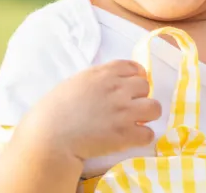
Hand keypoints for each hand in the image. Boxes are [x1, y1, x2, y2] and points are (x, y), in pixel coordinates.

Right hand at [21, 60, 161, 161]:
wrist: (50, 136)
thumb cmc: (54, 109)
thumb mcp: (75, 82)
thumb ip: (96, 79)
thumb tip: (111, 84)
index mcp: (103, 74)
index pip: (133, 67)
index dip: (135, 77)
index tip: (131, 87)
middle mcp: (117, 89)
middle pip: (145, 86)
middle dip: (139, 97)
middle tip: (128, 107)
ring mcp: (123, 111)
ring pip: (155, 108)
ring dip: (146, 116)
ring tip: (135, 122)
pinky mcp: (125, 135)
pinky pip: (149, 134)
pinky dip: (141, 137)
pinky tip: (130, 138)